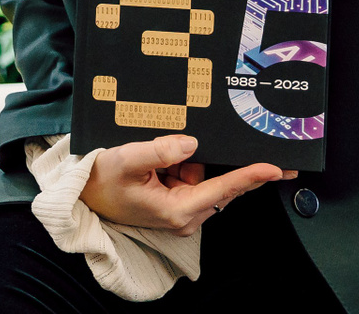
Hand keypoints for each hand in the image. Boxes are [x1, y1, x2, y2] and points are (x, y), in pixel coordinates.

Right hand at [78, 134, 290, 235]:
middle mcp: (185, 215)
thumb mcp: (126, 159)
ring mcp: (181, 209)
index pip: (223, 190)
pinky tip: (166, 155)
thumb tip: (191, 143)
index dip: (251, 177)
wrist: (84, 194)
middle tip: (266, 148)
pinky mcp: (176, 200)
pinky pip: (192, 175)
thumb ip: (159, 149)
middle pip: (223, 186)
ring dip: (195, 161)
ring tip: (165, 152)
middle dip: (238, 165)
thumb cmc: (101, 181)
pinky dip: (185, 162)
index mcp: (177, 210)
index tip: (275, 168)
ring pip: (206, 177)